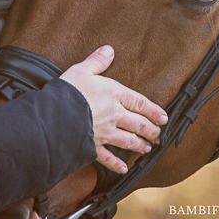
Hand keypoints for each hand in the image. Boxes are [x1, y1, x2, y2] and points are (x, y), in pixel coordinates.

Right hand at [60, 45, 167, 173]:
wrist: (55, 116)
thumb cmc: (69, 91)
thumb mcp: (82, 70)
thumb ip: (97, 61)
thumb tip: (109, 50)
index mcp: (114, 94)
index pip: (139, 102)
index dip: (153, 110)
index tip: (164, 118)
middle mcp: (114, 115)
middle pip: (138, 124)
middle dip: (151, 130)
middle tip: (159, 135)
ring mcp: (105, 133)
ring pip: (129, 141)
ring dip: (140, 145)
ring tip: (147, 148)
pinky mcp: (94, 146)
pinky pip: (108, 158)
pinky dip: (117, 164)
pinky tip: (124, 168)